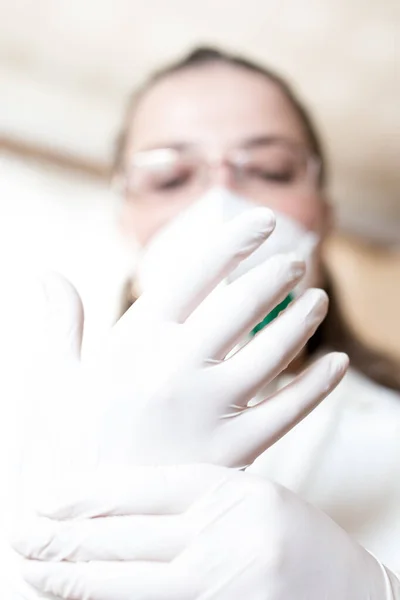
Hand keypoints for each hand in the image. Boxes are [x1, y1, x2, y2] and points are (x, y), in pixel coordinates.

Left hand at [13, 464, 399, 598]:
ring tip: (31, 568)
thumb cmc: (297, 537)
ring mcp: (217, 589)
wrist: (354, 593)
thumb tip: (116, 501)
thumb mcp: (249, 495)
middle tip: (18, 532)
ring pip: (121, 584)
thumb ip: (192, 495)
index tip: (44, 496)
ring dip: (69, 578)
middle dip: (61, 537)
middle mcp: (219, 540)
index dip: (84, 494)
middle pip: (120, 538)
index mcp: (227, 492)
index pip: (138, 489)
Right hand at [23, 207, 347, 473]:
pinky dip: (317, 385)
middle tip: (297, 261)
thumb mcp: (54, 381)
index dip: (234, 242)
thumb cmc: (70, 446)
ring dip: (302, 320)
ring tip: (318, 299)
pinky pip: (288, 412)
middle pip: (242, 306)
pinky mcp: (233, 454)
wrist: (87, 527)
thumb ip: (60, 324)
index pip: (194, 275)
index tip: (262, 221)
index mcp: (134, 345)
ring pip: (273, 351)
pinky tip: (336, 364)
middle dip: (276, 275)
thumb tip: (47, 274)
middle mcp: (175, 370)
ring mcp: (208, 412)